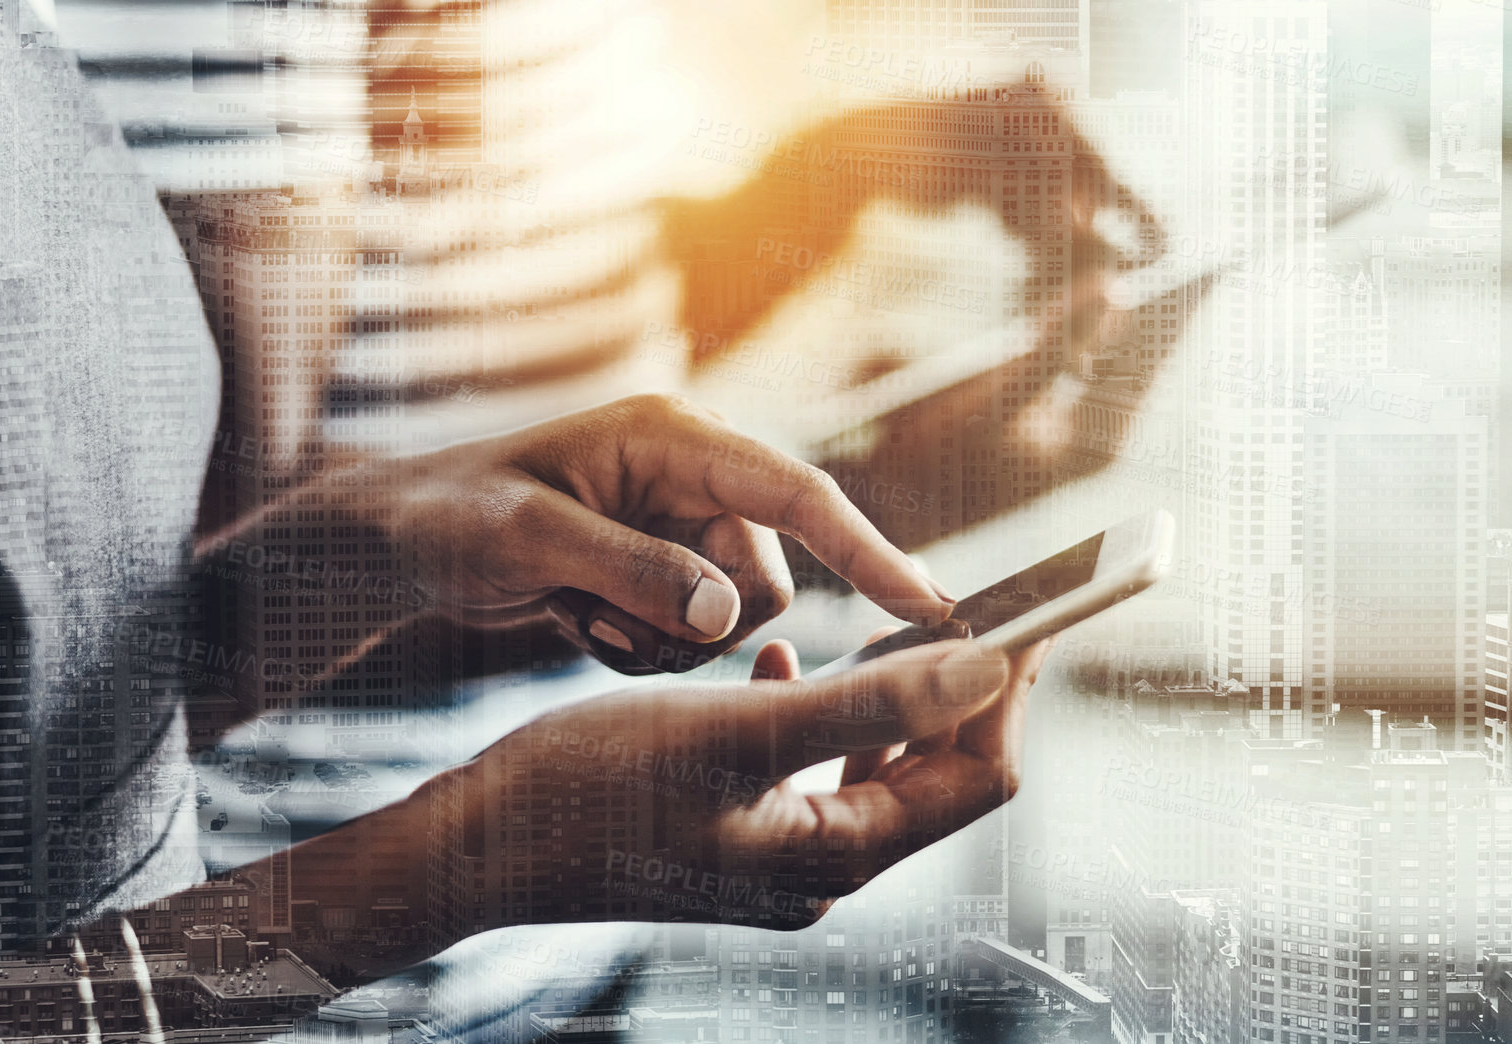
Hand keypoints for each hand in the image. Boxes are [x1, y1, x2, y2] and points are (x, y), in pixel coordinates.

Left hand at [387, 393, 954, 671]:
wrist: (392, 543)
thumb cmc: (448, 518)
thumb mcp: (529, 540)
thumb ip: (633, 572)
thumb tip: (727, 618)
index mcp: (674, 439)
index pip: (796, 494)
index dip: (868, 549)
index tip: (929, 606)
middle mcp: (689, 478)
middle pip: (769, 577)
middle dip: (707, 626)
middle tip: (612, 629)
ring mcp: (674, 527)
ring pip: (735, 618)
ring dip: (667, 646)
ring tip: (582, 625)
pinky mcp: (657, 570)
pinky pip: (695, 636)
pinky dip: (645, 651)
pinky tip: (577, 627)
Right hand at [431, 632, 1050, 928]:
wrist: (480, 844)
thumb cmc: (593, 784)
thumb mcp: (739, 730)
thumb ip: (868, 705)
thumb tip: (986, 668)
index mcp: (835, 855)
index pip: (974, 776)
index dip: (1009, 692)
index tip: (1030, 612)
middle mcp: (820, 871)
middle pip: (934, 774)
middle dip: (962, 689)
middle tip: (980, 607)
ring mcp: (778, 860)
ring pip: (873, 769)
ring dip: (891, 697)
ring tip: (892, 628)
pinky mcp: (738, 836)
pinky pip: (811, 771)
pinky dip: (819, 715)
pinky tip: (784, 664)